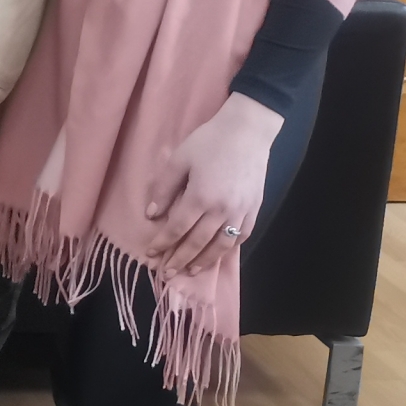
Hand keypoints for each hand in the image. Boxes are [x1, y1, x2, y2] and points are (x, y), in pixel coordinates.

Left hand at [144, 92, 283, 274]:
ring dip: (204, 261)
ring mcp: (241, 212)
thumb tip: (152, 216)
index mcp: (200, 197)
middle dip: (180, 260)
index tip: (151, 254)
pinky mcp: (254, 209)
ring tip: (190, 271)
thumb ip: (164, 189)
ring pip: (221, 246)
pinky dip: (228, 249)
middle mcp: (222, 210)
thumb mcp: (179, 160)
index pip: (177, 229)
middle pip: (197, 243)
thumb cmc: (209, 141)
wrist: (248, 131)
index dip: (163, 243)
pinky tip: (218, 254)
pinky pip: (241, 237)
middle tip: (166, 274)